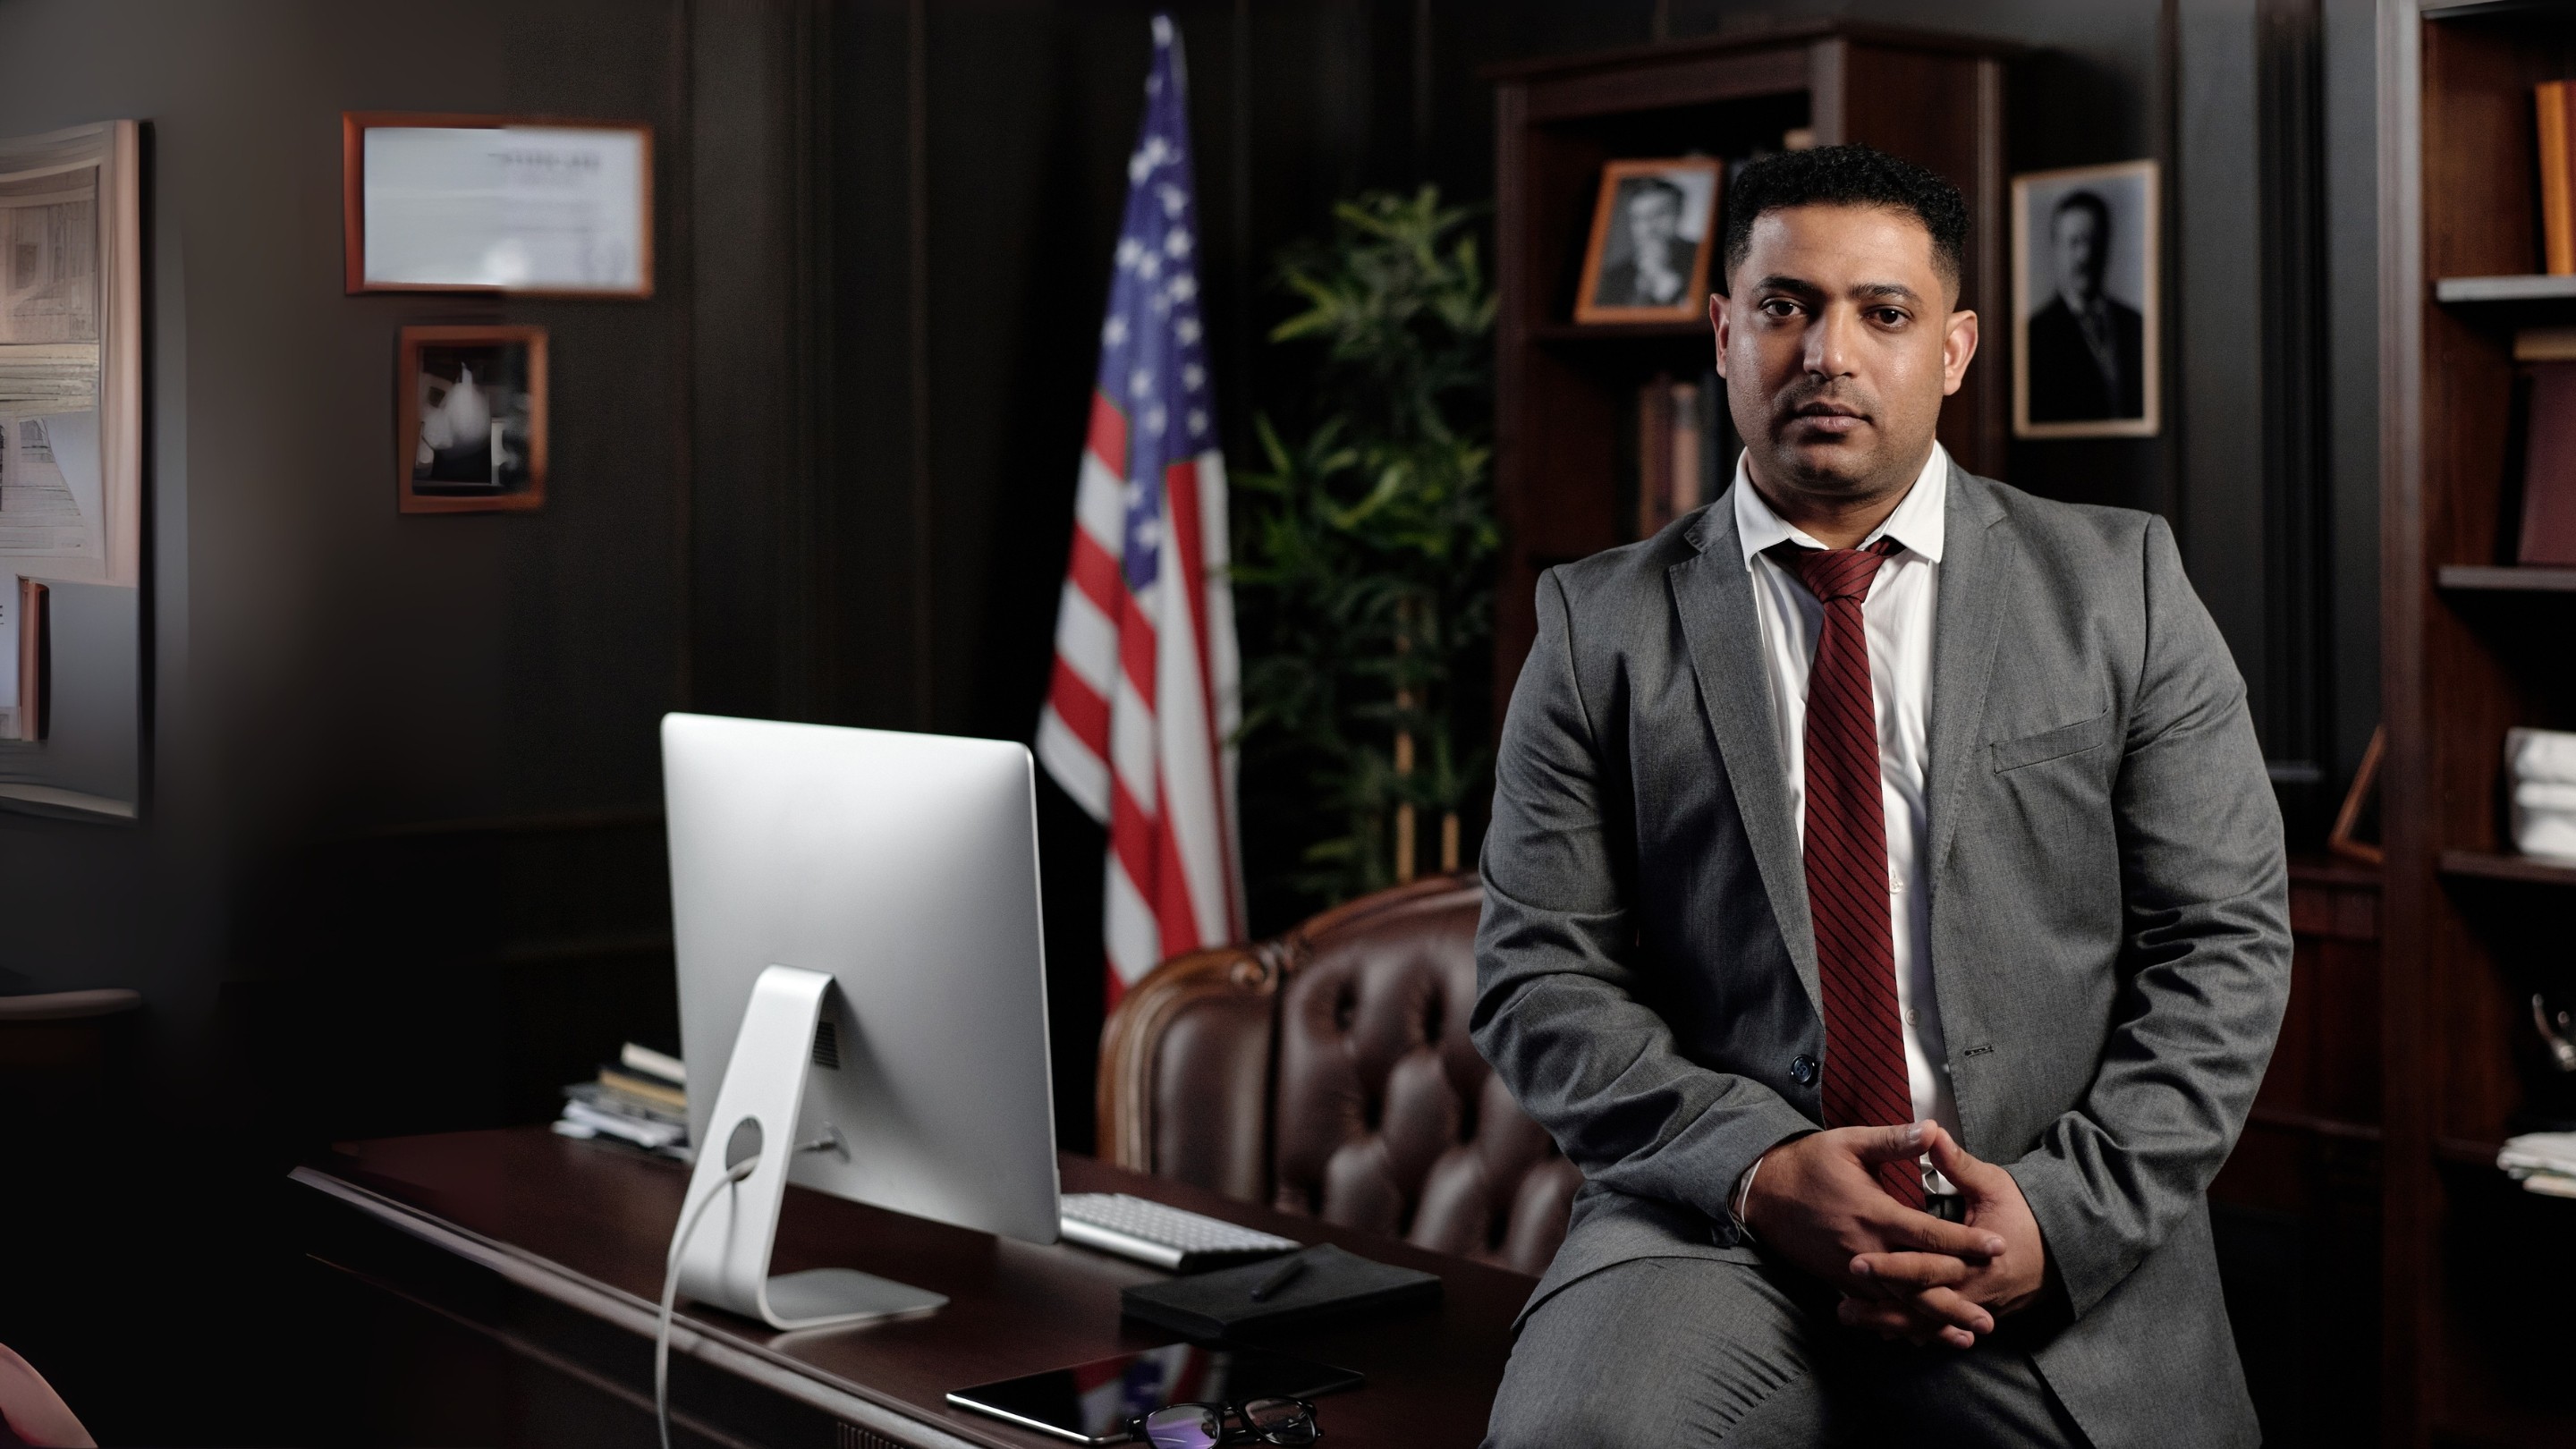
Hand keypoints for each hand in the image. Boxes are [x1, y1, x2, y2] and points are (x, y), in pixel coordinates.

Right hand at [1740, 1122, 2005, 1348]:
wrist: (1763, 1192)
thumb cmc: (1807, 1163)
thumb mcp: (1848, 1142)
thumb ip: (1892, 1141)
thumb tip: (1933, 1130)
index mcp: (1875, 1212)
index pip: (1930, 1234)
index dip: (1966, 1242)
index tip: (1998, 1248)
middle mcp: (1867, 1248)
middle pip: (1920, 1281)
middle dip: (1957, 1299)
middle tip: (1990, 1317)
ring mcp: (1852, 1269)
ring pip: (1900, 1301)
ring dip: (1935, 1320)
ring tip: (1966, 1335)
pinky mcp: (1840, 1280)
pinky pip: (1877, 1306)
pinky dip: (1903, 1321)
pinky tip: (1923, 1334)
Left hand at [1840, 1125, 2051, 1340]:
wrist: (2065, 1248)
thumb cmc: (2026, 1213)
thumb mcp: (1994, 1184)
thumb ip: (1958, 1164)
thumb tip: (1931, 1132)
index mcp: (1977, 1259)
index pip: (1924, 1267)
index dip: (1889, 1267)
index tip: (1855, 1262)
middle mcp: (1975, 1291)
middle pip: (1919, 1305)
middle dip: (1879, 1305)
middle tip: (1839, 1305)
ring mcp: (1976, 1307)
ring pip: (1925, 1324)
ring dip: (1888, 1323)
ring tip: (1847, 1317)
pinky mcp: (1975, 1313)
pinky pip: (1938, 1328)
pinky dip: (1910, 1329)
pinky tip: (1881, 1329)